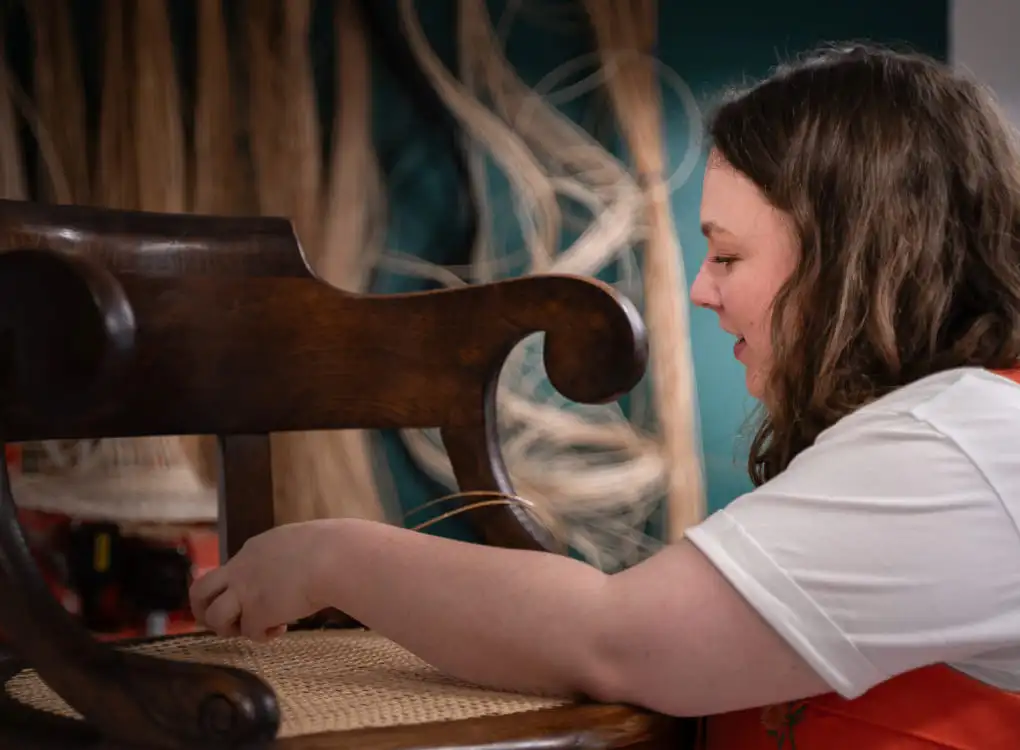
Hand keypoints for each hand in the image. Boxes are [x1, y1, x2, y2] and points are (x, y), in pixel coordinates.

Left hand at [189, 521, 334, 640]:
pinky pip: (249, 632)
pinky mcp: (257, 613)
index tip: (252, 597)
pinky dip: (262, 635)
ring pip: (214, 617)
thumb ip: (283, 557)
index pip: (228, 571)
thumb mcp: (296, 543)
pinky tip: (279, 630)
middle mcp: (240, 570)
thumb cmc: (327, 547)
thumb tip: (292, 569)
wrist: (331, 559)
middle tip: (221, 621)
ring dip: (229, 628)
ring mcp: (245, 593)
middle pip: (199, 591)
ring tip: (251, 628)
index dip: (235, 588)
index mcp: (252, 550)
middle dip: (203, 610)